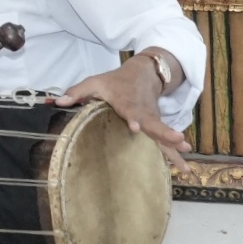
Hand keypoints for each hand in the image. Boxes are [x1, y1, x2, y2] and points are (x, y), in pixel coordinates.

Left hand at [56, 51, 191, 174]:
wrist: (145, 73)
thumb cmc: (116, 81)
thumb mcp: (95, 82)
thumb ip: (77, 92)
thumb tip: (56, 103)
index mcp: (127, 103)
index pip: (130, 110)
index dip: (133, 118)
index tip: (136, 127)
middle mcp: (143, 112)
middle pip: (155, 124)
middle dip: (165, 133)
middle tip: (178, 139)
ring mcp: (154, 120)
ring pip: (165, 135)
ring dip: (175, 149)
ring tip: (185, 163)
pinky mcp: (158, 126)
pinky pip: (168, 142)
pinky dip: (176, 155)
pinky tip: (186, 170)